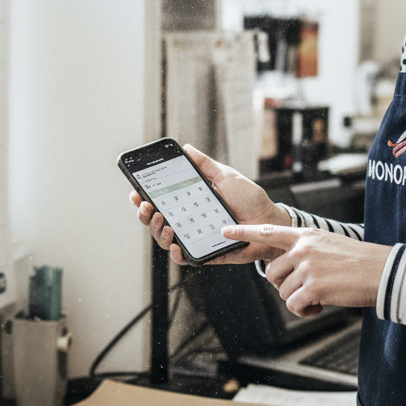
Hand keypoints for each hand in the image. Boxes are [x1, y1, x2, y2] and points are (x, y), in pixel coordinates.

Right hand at [129, 144, 289, 264]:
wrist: (270, 221)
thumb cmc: (250, 199)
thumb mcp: (226, 176)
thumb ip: (205, 164)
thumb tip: (186, 148)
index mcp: (190, 202)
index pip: (161, 201)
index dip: (144, 198)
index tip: (135, 192)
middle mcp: (189, 221)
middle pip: (156, 222)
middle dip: (145, 215)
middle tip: (147, 206)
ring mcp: (195, 238)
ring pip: (165, 240)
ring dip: (158, 232)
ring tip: (164, 222)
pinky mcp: (205, 253)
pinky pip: (185, 257)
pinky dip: (176, 253)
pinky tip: (175, 243)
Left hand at [223, 223, 391, 316]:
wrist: (383, 272)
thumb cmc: (359, 262)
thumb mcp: (329, 245)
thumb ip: (306, 252)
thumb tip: (288, 271)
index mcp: (306, 235)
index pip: (268, 231)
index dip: (244, 232)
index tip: (225, 231)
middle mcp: (303, 249)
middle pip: (271, 272)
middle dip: (284, 285)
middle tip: (306, 289)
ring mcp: (307, 267)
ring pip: (283, 291)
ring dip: (298, 299)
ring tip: (319, 296)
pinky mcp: (313, 287)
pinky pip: (295, 305)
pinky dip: (305, 310)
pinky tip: (320, 306)